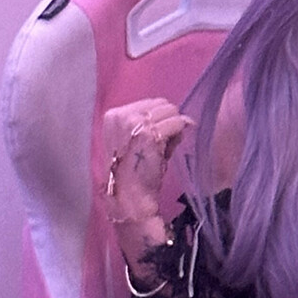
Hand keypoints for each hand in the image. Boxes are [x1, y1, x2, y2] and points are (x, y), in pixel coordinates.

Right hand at [101, 98, 191, 225]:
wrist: (129, 194)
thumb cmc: (134, 171)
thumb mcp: (136, 141)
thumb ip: (152, 125)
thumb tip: (184, 119)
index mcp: (113, 115)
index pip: (149, 102)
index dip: (159, 118)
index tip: (156, 136)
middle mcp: (122, 115)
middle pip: (161, 103)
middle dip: (168, 120)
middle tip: (163, 142)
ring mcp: (135, 123)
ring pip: (171, 111)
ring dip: (174, 127)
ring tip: (165, 147)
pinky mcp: (149, 133)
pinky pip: (177, 123)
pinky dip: (179, 134)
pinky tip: (171, 149)